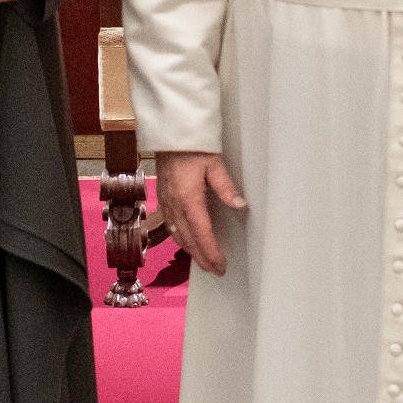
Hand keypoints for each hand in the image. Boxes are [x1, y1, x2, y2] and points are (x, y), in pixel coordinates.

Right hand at [156, 151, 247, 273]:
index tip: (220, 265)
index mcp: (188, 198)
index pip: (202, 234)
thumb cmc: (192, 146)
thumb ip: (226, 186)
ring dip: (190, 251)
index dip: (211, 252)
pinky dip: (179, 238)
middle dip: (202, 258)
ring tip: (203, 261)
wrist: (169, 132)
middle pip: (188, 240)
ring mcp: (166, 202)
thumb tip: (239, 204)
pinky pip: (169, 225)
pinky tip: (186, 242)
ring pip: (177, 235)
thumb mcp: (214, 163)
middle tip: (215, 270)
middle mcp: (174, 205)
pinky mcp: (162, 198)